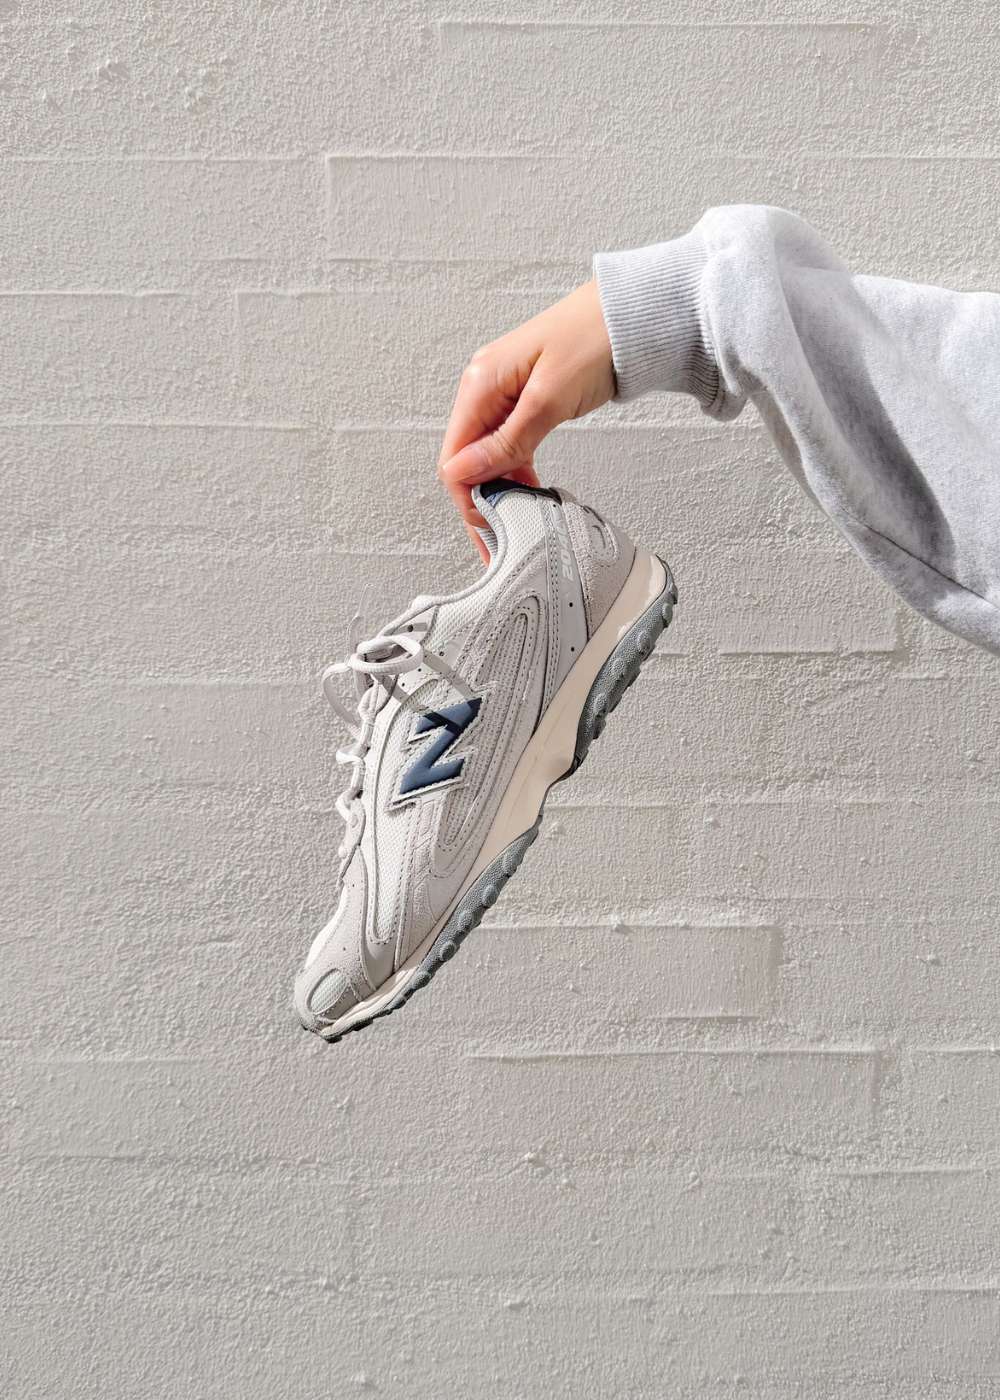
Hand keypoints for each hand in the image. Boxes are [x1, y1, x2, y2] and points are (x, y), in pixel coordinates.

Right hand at [437, 279, 615, 561]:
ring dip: (499, 487)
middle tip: (504, 538)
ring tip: (521, 519)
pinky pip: (507, 442)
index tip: (491, 531)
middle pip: (466, 458)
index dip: (468, 499)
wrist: (632, 312)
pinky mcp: (524, 396)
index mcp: (481, 383)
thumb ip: (506, 442)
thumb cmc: (595, 340)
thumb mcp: (549, 400)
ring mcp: (503, 392)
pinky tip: (531, 489)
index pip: (454, 456)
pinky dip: (515, 469)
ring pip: (487, 453)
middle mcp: (484, 387)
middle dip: (480, 500)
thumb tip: (463, 474)